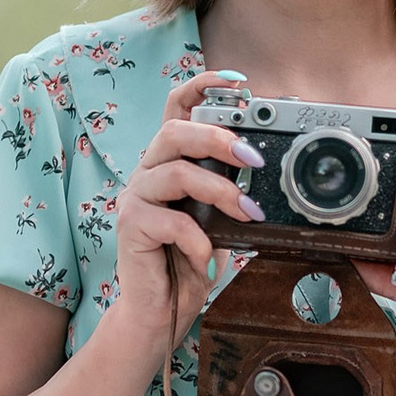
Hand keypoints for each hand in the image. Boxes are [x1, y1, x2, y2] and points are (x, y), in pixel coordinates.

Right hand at [107, 70, 262, 340]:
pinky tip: (208, 257)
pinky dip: (198, 239)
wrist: (160, 312)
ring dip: (219, 191)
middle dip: (219, 138)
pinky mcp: (130, 226)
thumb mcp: (220, 222)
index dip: (202, 87)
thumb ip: (231, 194)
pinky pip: (170, 221)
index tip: (238, 83)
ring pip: (176, 173)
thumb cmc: (190, 263)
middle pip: (173, 132)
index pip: (177, 110)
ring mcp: (135, 198)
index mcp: (170, 163)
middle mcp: (148, 173)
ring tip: (247, 213)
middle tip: (254, 158)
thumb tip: (266, 171)